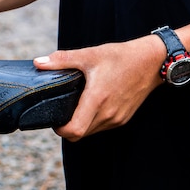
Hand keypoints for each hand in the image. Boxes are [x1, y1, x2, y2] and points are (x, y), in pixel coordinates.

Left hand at [35, 36, 163, 141]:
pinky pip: (102, 127)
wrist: (152, 61)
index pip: (74, 131)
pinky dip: (93, 121)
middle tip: (62, 109)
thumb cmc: (121, 56)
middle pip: (79, 134)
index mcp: (97, 100)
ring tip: (78, 104)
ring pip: (91, 132)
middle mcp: (108, 114)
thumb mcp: (89, 54)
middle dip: (68, 126)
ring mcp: (117, 119)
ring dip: (81, 124)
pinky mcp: (123, 118)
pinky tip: (93, 104)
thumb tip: (37, 63)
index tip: (54, 117)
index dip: (60, 129)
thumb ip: (62, 60)